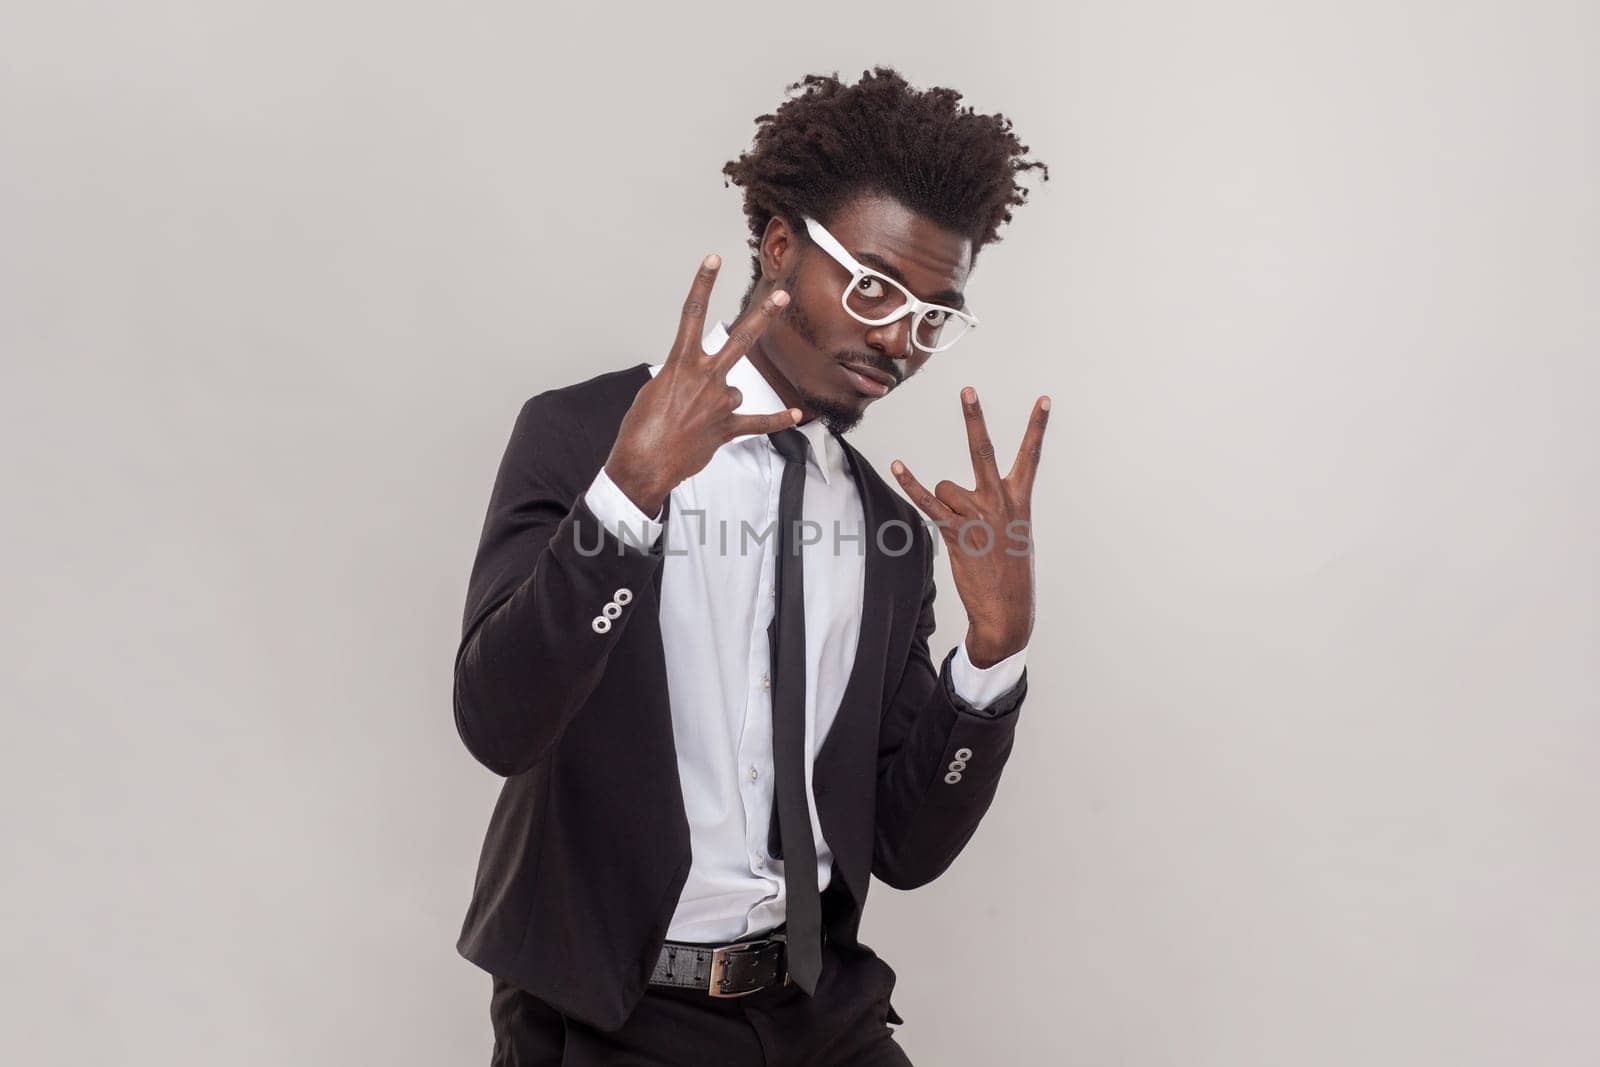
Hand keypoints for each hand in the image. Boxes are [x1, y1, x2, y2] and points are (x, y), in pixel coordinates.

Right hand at [604, 254, 802, 515]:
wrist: (642, 464)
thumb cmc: (640, 429)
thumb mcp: (653, 391)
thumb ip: (680, 378)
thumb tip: (697, 383)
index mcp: (680, 364)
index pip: (691, 315)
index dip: (703, 284)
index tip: (714, 260)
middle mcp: (704, 378)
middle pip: (740, 339)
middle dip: (763, 315)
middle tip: (782, 295)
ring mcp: (719, 403)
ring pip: (735, 391)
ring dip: (722, 402)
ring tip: (697, 421)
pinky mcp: (727, 429)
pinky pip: (758, 422)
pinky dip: (776, 419)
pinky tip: (796, 415)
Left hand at [890, 388, 1049, 667]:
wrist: (1008, 610)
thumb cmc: (1009, 572)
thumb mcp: (1016, 533)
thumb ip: (995, 507)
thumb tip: (954, 492)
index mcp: (1019, 501)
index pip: (1030, 456)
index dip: (1037, 427)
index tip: (1043, 400)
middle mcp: (999, 502)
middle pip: (983, 451)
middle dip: (974, 419)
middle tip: (968, 391)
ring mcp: (977, 516)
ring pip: (947, 487)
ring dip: (947, 503)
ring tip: (961, 531)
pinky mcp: (956, 532)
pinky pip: (928, 502)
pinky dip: (911, 484)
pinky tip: (898, 466)